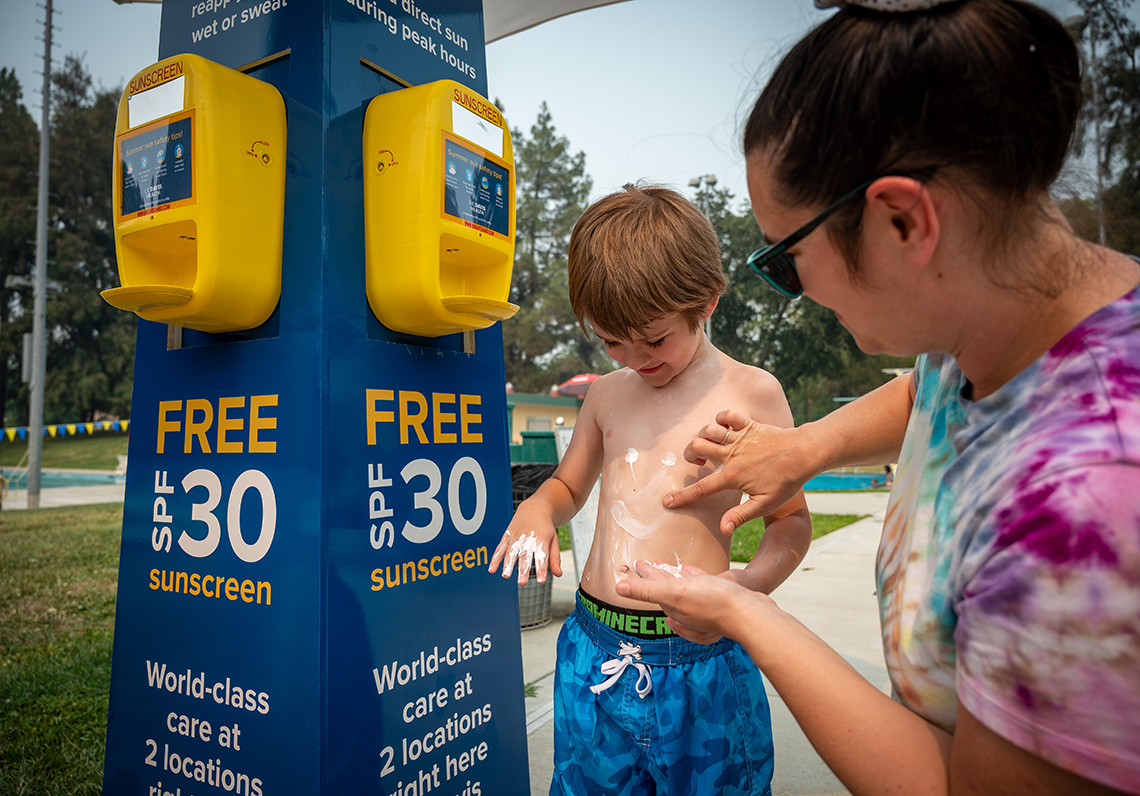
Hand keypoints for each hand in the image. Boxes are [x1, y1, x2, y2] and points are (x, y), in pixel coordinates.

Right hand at [487, 507, 561, 584]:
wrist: (534, 508)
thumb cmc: (545, 527)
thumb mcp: (553, 540)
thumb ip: (555, 558)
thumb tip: (558, 574)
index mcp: (542, 538)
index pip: (542, 556)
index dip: (542, 569)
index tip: (541, 580)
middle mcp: (528, 537)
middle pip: (525, 555)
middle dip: (523, 569)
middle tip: (522, 582)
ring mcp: (516, 536)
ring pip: (511, 551)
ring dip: (507, 564)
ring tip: (506, 575)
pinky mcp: (507, 536)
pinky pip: (500, 547)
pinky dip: (495, 558)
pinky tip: (492, 569)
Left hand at [617, 560, 774, 644]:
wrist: (752, 614)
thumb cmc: (714, 603)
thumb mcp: (675, 593)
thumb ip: (647, 590)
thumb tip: (618, 588)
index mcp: (673, 606)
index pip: (653, 588)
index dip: (644, 574)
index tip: (637, 563)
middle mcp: (687, 609)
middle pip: (667, 589)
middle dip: (656, 577)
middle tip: (647, 564)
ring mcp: (704, 606)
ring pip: (684, 588)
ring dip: (675, 577)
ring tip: (669, 567)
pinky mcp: (720, 600)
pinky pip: (702, 586)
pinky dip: (694, 578)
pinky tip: (695, 572)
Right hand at [663, 409, 818, 533]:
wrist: (804, 454)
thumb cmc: (786, 482)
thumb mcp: (765, 504)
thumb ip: (741, 515)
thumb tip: (723, 529)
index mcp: (733, 477)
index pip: (702, 489)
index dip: (682, 497)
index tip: (667, 501)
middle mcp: (731, 455)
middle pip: (696, 448)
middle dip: (689, 455)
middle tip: (698, 463)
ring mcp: (739, 438)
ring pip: (707, 430)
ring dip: (703, 437)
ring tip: (709, 446)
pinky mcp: (748, 425)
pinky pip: (727, 415)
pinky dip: (721, 419)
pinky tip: (724, 428)